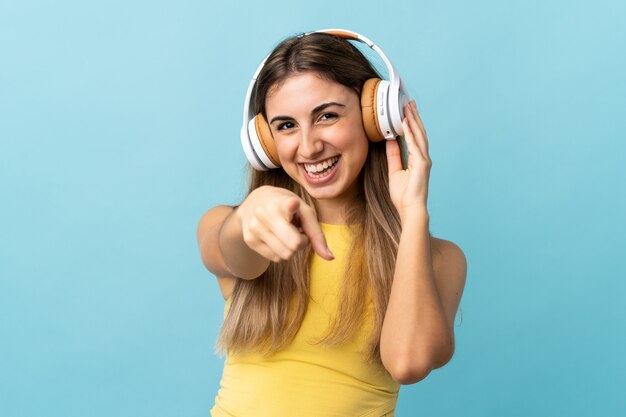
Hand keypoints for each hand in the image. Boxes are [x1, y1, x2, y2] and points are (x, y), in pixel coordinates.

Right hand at [235, 186, 333, 261]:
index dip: (290, 206)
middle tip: (298, 232)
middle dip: (301, 243)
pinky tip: (277, 238)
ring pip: (284, 255)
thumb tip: (330, 258)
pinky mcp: (249, 239)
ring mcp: (255, 226)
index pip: (287, 206)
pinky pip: (275, 258)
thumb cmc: (288, 208)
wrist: (255, 201)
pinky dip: (280, 252)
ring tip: (286, 233)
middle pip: (294, 245)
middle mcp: (265, 212)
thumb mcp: (305, 213)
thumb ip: (317, 234)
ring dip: (291, 249)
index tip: (292, 203)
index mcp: (282, 201)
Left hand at [386, 100, 431, 222]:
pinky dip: (411, 133)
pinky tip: (405, 123)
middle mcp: (423, 157)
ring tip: (407, 107)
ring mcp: (424, 160)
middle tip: (408, 103)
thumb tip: (390, 140)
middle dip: (413, 117)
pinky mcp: (422, 164)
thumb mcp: (394, 171)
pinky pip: (415, 145)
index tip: (406, 111)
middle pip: (419, 132)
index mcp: (417, 159)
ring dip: (413, 120)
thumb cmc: (404, 195)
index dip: (411, 123)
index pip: (415, 137)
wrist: (410, 209)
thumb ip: (393, 155)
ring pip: (419, 135)